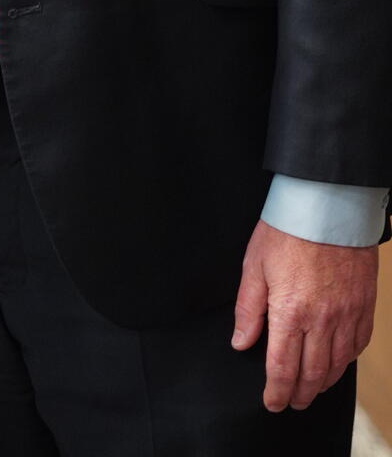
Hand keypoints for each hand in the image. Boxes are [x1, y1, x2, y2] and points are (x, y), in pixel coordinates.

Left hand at [232, 219, 377, 410]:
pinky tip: (337, 362)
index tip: (272, 402)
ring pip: (338, 364)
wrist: (327, 204)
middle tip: (292, 402)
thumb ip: (248, 308)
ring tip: (312, 388)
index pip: (282, 367)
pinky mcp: (364, 304)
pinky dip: (346, 360)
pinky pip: (358, 344)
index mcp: (290, 311)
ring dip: (323, 382)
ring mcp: (347, 314)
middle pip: (312, 373)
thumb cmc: (286, 230)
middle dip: (300, 394)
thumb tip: (241, 341)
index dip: (277, 392)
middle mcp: (322, 319)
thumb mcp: (254, 265)